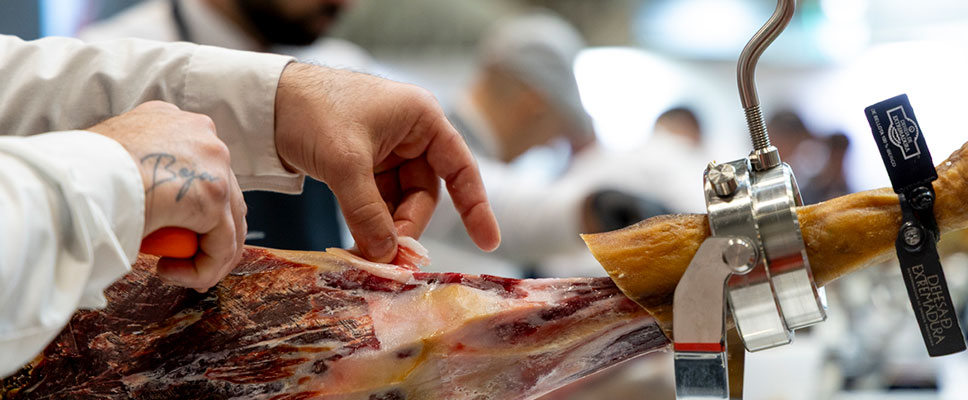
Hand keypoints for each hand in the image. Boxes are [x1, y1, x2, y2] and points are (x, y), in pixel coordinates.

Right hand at [87, 101, 244, 290]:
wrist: (75, 179)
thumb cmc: (79, 175)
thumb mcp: (115, 162)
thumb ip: (140, 175)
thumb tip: (148, 206)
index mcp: (172, 121)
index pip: (200, 167)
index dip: (193, 206)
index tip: (171, 231)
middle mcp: (200, 134)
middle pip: (223, 194)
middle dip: (207, 234)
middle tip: (181, 259)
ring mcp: (213, 162)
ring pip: (228, 222)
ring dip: (205, 255)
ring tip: (174, 270)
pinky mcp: (215, 196)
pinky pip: (222, 245)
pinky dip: (203, 268)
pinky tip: (170, 273)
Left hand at [274, 63, 499, 261]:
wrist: (264, 100)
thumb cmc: (312, 112)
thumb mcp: (345, 164)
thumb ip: (368, 212)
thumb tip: (386, 256)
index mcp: (421, 119)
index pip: (460, 167)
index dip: (476, 206)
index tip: (487, 242)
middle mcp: (410, 133)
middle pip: (424, 194)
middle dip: (406, 227)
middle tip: (390, 260)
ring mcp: (387, 150)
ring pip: (399, 203)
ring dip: (385, 230)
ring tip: (366, 256)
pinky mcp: (364, 164)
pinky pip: (377, 201)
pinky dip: (369, 223)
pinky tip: (356, 244)